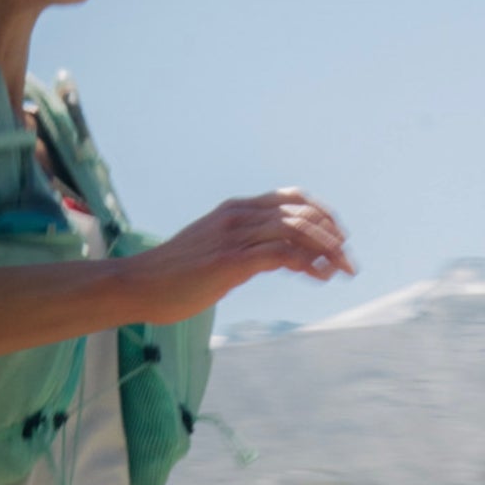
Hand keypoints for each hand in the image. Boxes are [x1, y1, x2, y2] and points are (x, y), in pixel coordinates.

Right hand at [123, 189, 355, 323]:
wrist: (136, 285)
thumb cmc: (172, 276)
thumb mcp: (214, 252)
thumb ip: (244, 248)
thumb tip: (275, 259)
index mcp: (234, 210)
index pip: (291, 198)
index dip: (321, 214)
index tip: (337, 238)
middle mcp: (237, 216)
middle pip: (301, 212)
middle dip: (332, 234)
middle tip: (348, 259)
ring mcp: (234, 237)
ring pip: (296, 229)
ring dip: (327, 249)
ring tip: (342, 269)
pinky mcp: (230, 261)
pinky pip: (281, 253)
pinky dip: (307, 263)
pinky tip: (318, 277)